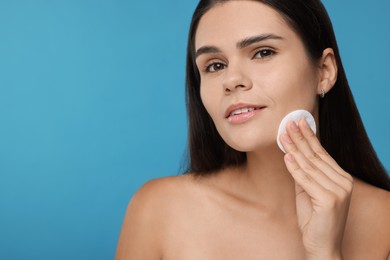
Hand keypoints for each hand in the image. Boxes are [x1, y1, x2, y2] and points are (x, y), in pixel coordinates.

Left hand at [280, 119, 352, 259]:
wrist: (322, 246)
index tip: (298, 123)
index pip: (322, 154)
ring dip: (294, 149)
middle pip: (316, 156)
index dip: (309, 137)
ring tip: (283, 135)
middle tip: (288, 123)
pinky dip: (295, 169)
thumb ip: (303, 174)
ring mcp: (339, 191)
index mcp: (341, 179)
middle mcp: (343, 183)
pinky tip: (287, 157)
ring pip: (309, 166)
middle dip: (300, 138)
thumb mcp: (307, 192)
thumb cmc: (314, 220)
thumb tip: (291, 154)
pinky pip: (306, 180)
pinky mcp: (329, 200)